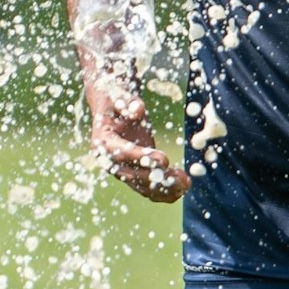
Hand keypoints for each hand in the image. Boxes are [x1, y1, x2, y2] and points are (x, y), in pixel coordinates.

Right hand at [85, 78, 190, 202]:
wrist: (113, 108)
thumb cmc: (117, 100)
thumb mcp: (120, 96)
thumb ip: (128, 103)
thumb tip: (138, 109)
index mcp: (103, 142)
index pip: (122, 154)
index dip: (142, 157)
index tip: (164, 159)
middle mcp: (110, 162)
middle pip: (133, 175)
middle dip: (158, 178)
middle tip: (180, 177)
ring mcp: (121, 171)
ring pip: (142, 186)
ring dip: (165, 188)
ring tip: (186, 184)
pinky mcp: (133, 174)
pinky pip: (148, 188)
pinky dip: (164, 192)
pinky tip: (181, 190)